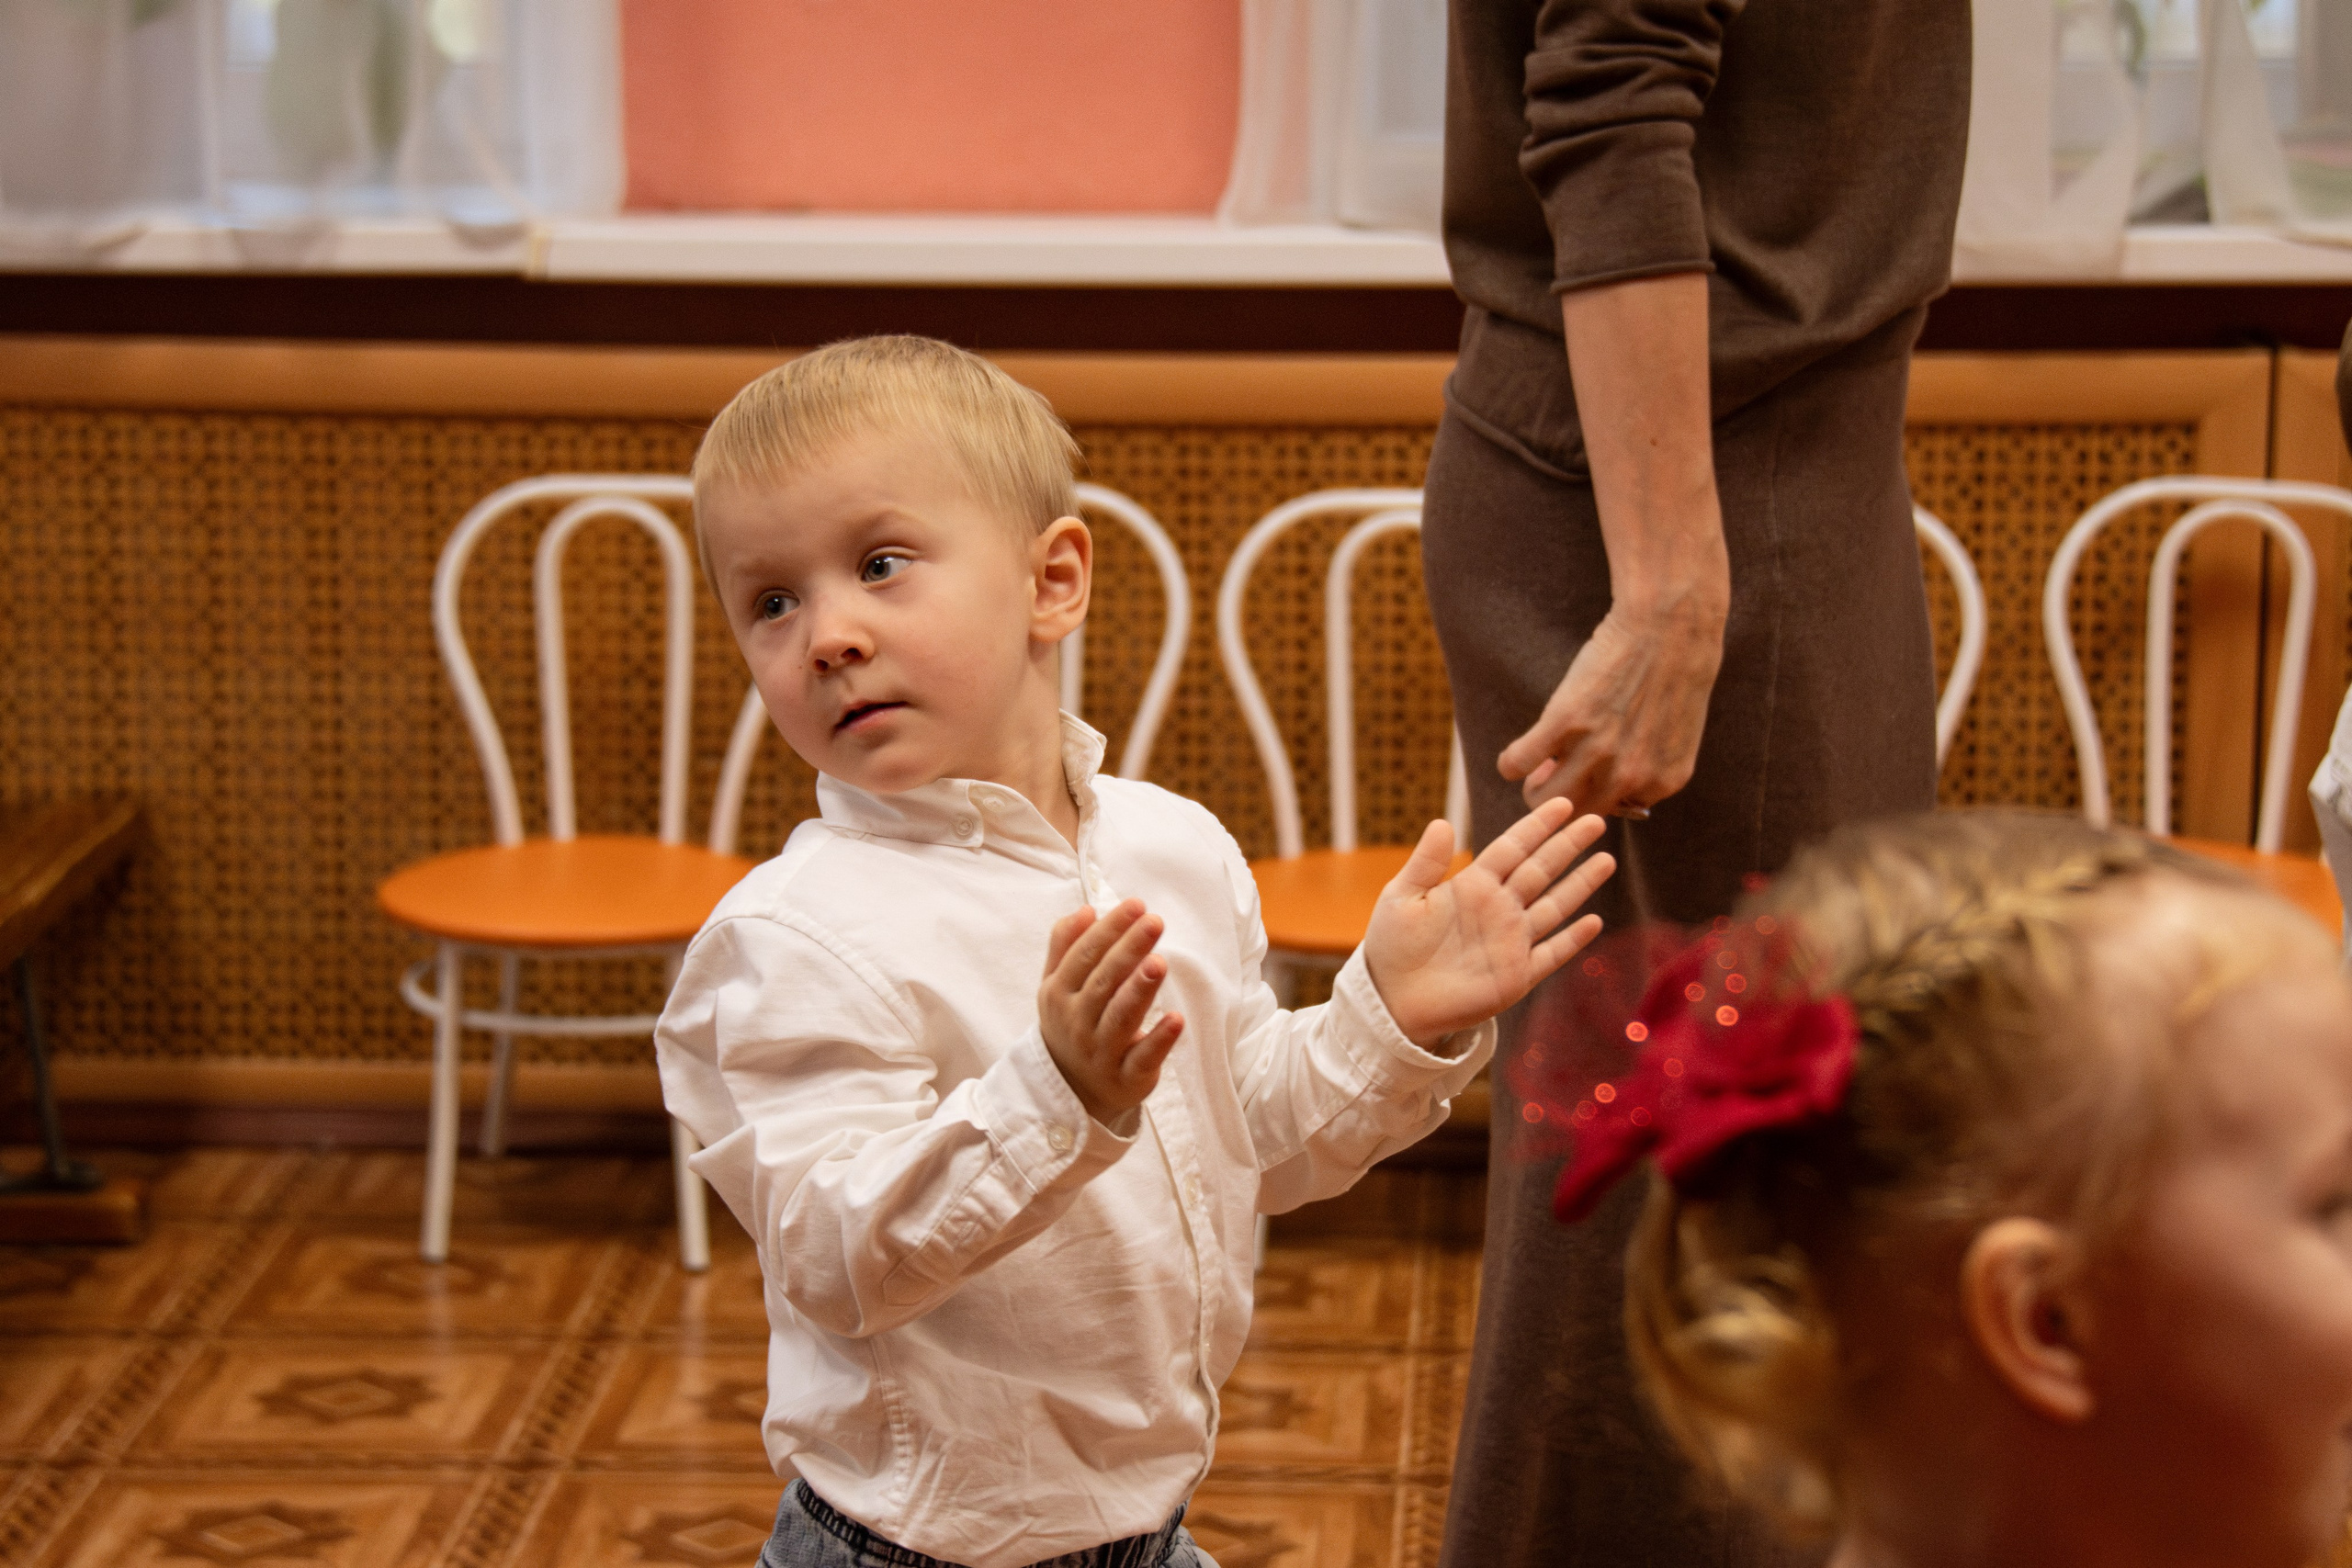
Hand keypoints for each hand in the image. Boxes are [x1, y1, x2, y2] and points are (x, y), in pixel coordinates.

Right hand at [1037, 900, 1185, 1131]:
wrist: (1070, 1090)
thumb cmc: (1071, 1024)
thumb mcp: (1057, 986)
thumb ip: (1065, 946)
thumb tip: (1085, 909)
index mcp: (1060, 993)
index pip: (1084, 955)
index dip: (1109, 929)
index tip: (1136, 905)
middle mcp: (1077, 1022)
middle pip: (1104, 981)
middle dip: (1129, 950)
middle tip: (1154, 921)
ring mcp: (1100, 1052)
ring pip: (1120, 1018)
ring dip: (1140, 990)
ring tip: (1160, 962)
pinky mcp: (1126, 1078)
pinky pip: (1143, 1058)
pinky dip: (1159, 1040)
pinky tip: (1177, 1019)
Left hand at [1362, 797, 1615, 1048]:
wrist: (1393, 1002)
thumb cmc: (1392, 947)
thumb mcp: (1403, 897)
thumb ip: (1426, 863)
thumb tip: (1443, 821)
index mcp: (1473, 885)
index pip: (1512, 848)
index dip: (1537, 826)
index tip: (1563, 804)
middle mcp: (1498, 908)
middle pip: (1540, 870)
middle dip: (1568, 845)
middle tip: (1596, 820)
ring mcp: (1511, 941)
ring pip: (1554, 906)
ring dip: (1580, 884)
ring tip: (1606, 859)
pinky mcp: (1516, 975)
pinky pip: (1551, 953)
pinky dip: (1572, 939)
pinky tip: (1593, 920)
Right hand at [1498, 591, 1723, 815]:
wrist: (1670, 626)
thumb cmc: (1671, 675)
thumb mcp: (1673, 737)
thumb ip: (1648, 770)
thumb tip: (1611, 798)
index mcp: (1662, 783)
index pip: (1612, 815)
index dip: (1589, 793)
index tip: (1583, 773)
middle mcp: (1631, 775)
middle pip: (1574, 815)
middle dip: (1558, 799)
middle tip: (1552, 772)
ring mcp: (1597, 751)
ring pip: (1543, 798)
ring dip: (1532, 786)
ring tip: (1537, 764)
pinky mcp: (1565, 722)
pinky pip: (1517, 763)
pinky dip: (1511, 763)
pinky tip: (1517, 752)